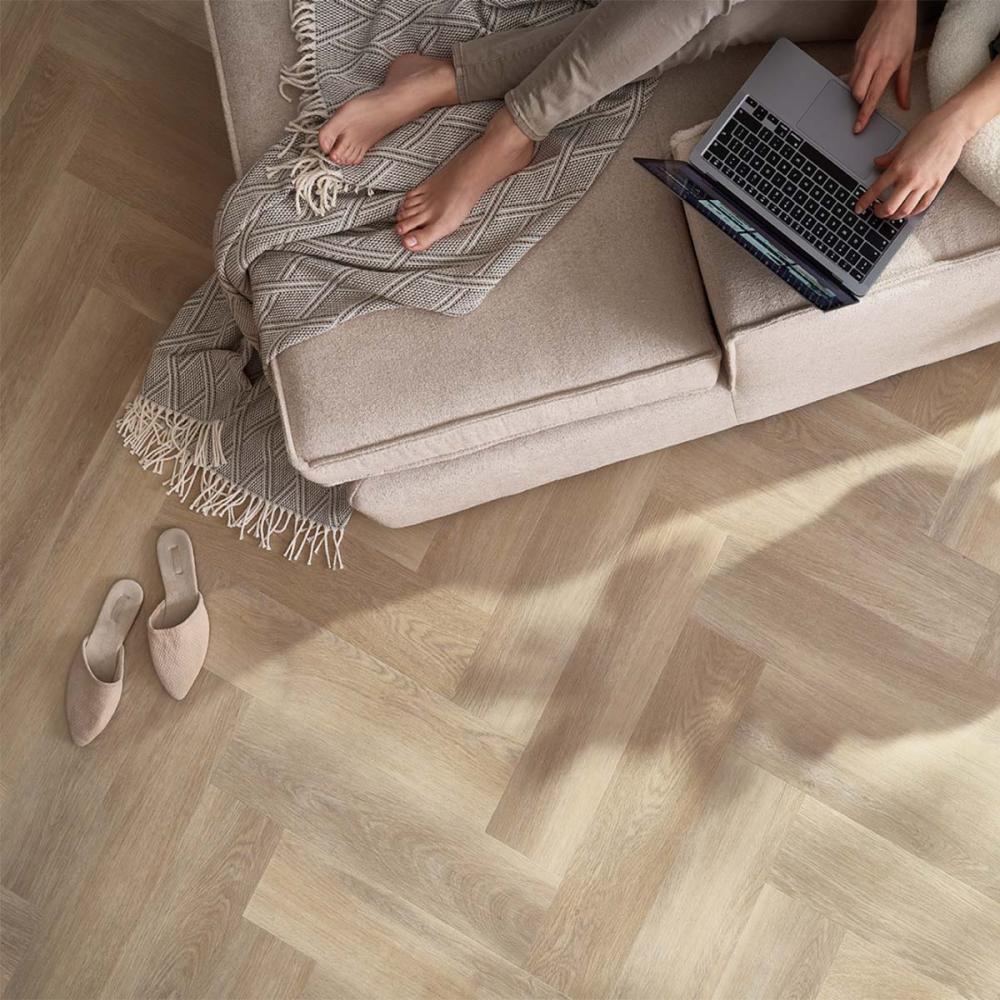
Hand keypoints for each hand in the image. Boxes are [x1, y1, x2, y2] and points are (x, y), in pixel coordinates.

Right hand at [849, 0, 916, 132]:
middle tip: (866, 103)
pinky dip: (857, 78)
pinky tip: (865, 74)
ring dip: (857, 91)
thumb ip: (903, 84)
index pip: (872, 96)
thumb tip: (904, 103)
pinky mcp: (856, 50)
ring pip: (852, 84)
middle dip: (860, 102)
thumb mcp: (908, 56)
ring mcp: (861, 55)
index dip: (864, 114)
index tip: (859, 126)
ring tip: (866, 89)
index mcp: (886, 63)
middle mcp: (871, 60)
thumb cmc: (904, 27)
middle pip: (857, 93)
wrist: (894, 5)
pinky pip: (852, 71)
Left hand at [854, 108, 967, 218]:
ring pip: (906, 211)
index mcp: (898, 167)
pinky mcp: (938, 184)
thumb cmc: (929, 129)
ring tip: (891, 214)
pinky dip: (913, 212)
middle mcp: (910, 178)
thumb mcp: (903, 142)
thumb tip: (877, 163)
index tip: (858, 208)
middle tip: (877, 212)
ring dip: (895, 216)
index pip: (875, 191)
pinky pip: (923, 205)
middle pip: (890, 208)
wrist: (953, 125)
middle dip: (880, 213)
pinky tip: (909, 211)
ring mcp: (925, 183)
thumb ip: (889, 157)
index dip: (864, 202)